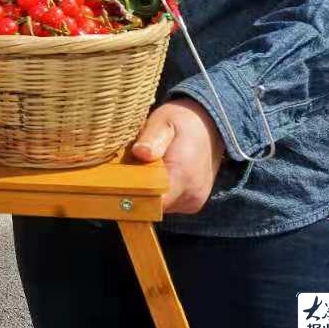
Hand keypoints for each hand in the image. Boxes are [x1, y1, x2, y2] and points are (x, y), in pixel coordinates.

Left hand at [131, 98, 225, 214]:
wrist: (211, 126)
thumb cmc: (183, 121)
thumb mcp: (164, 121)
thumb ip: (152, 138)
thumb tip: (140, 153)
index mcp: (183, 176)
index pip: (151, 202)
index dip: (131, 195)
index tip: (117, 183)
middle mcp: (191, 195)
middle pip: (151, 206)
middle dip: (137, 190)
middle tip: (130, 167)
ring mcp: (194, 202)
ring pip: (159, 206)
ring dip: (149, 191)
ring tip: (147, 168)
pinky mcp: (193, 203)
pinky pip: (168, 204)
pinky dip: (159, 192)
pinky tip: (158, 174)